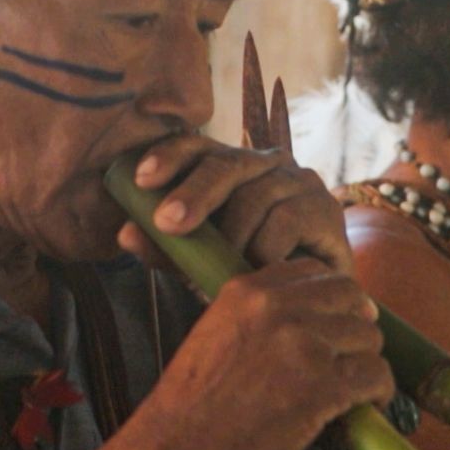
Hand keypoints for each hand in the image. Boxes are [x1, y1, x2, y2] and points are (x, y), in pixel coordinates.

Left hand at [117, 135, 352, 274]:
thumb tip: (125, 234)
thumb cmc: (252, 273)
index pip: (199, 146)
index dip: (170, 155)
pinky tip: (260, 269)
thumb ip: (167, 249)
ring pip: (255, 198)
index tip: (141, 179)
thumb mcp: (201, 262)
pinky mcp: (324, 209)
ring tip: (224, 270)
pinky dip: (265, 251)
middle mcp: (269, 164)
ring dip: (232, 239)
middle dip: (194, 193)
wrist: (313, 303)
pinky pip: (286, 221)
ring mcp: (301, 182)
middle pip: (227, 165)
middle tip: (168, 224)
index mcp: (234, 167)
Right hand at [143, 259, 393, 449]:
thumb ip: (258, 312)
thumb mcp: (217, 330)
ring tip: (358, 385)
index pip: (315, 271)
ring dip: (367, 361)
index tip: (336, 319)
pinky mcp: (322, 386)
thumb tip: (309, 312)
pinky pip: (375, 375)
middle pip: (351, 297)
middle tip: (354, 352)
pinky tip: (370, 404)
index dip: (333, 296)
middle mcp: (279, 309)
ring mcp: (304, 345)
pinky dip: (380, 391)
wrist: (179, 448)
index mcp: (250, 290)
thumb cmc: (194, 400)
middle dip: (358, 324)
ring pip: (368, 337)